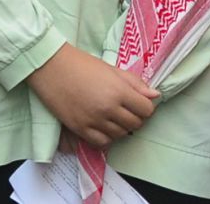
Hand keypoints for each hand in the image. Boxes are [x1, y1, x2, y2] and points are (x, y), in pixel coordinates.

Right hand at [25, 44, 158, 149]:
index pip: (146, 110)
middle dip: (137, 118)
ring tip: (116, 117)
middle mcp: (108, 108)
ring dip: (122, 127)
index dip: (147, 108)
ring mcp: (94, 121)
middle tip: (129, 110)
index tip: (141, 104)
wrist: (53, 69)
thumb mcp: (113, 70)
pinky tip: (105, 127)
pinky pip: (102, 142)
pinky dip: (108, 137)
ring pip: (120, 135)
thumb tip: (155, 96)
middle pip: (135, 124)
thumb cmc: (84, 65)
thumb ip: (136, 84)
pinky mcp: (80, 129)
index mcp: (119, 91)